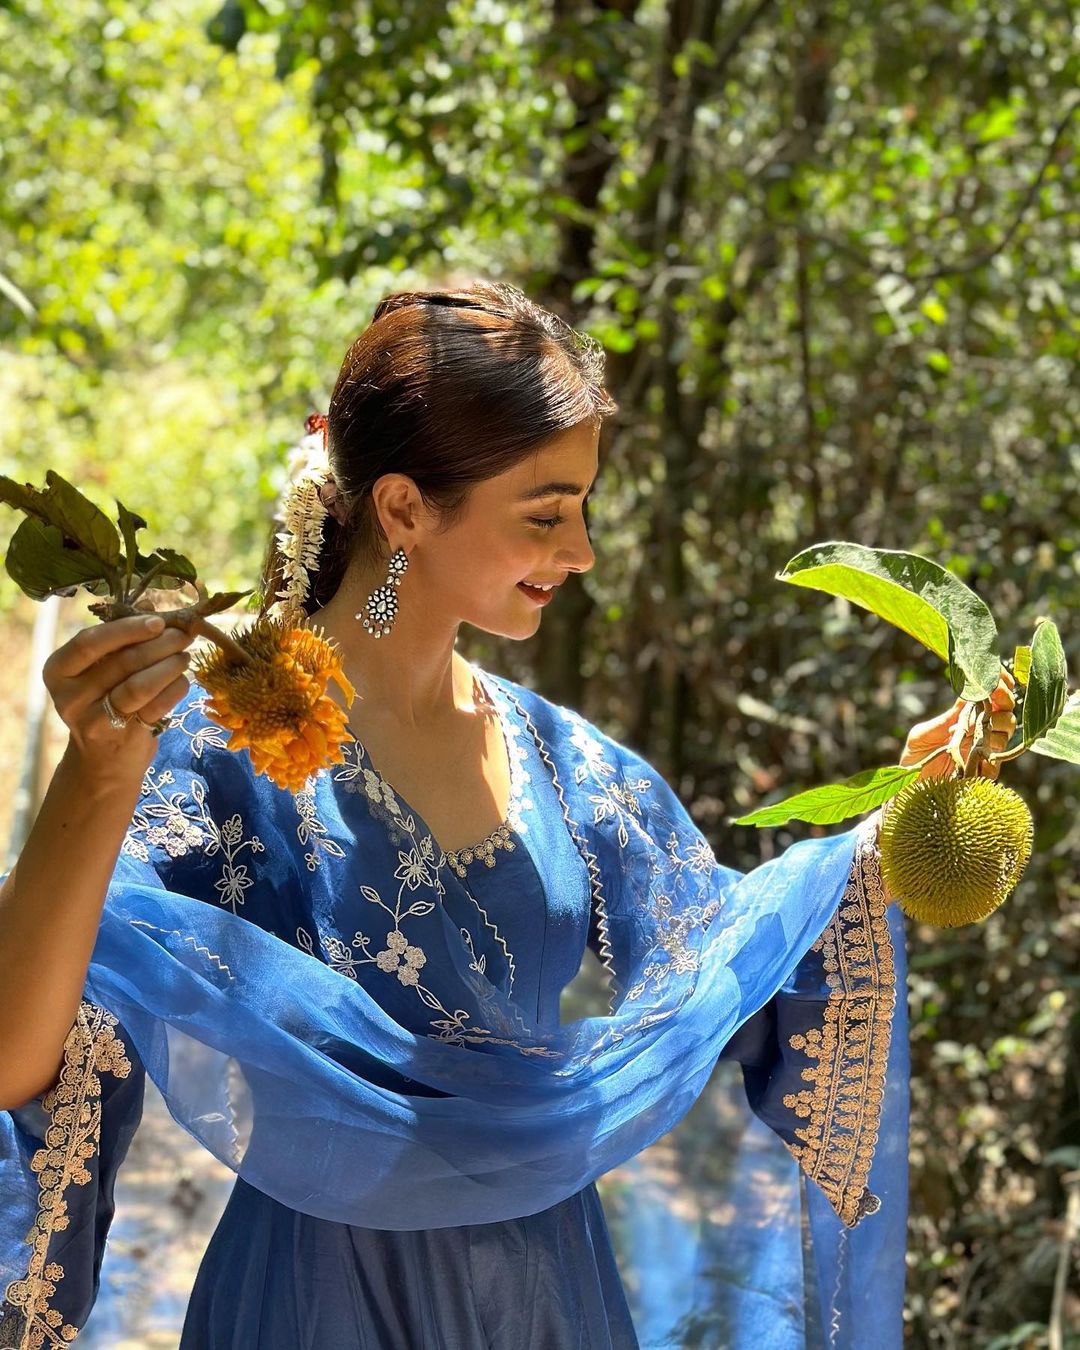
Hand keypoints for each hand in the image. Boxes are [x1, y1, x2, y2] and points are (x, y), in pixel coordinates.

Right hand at [43, 614, 194, 783]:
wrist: (103, 759)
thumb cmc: (103, 699)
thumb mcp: (100, 668)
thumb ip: (119, 636)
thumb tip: (147, 602)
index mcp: (59, 670)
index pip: (90, 642)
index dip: (127, 629)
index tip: (157, 621)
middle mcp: (70, 696)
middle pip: (122, 662)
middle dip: (160, 644)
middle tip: (184, 635)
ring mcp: (94, 720)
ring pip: (141, 685)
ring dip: (171, 665)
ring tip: (185, 655)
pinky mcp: (123, 737)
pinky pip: (157, 705)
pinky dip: (176, 688)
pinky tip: (182, 679)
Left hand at [898, 669, 1017, 782]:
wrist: (909, 788)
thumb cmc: (914, 757)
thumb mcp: (921, 734)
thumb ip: (944, 719)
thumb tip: (966, 697)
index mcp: (964, 719)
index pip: (988, 698)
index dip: (998, 686)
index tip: (999, 678)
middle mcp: (978, 733)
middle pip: (1004, 713)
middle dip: (1003, 701)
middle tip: (996, 696)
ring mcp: (983, 752)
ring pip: (1005, 732)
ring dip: (998, 725)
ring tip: (980, 728)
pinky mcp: (984, 773)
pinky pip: (997, 761)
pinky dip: (991, 755)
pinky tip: (980, 754)